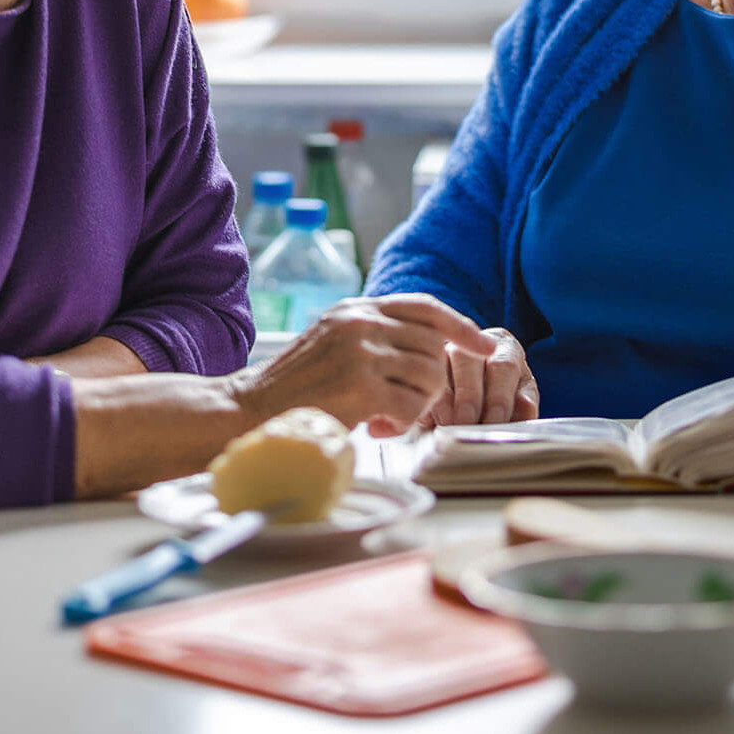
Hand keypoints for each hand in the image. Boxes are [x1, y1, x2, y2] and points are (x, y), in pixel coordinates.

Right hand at [238, 294, 496, 438]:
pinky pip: (411, 407)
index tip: (485, 345)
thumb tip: (434, 346)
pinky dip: (401, 424)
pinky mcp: (360, 386)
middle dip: (429, 382)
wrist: (248, 410)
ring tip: (382, 415)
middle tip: (401, 404)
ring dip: (415, 405)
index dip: (460, 326)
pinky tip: (374, 427)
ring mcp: (361, 352)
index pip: (425, 307)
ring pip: (428, 377)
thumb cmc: (296, 388)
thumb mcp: (336, 343)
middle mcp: (361, 322)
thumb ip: (377, 336)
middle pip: (433, 347)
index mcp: (357, 309)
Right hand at [417, 328, 537, 429]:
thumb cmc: (501, 401)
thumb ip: (524, 405)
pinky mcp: (420, 365)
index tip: (495, 422)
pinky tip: (429, 420)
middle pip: (468, 361)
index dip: (499, 396)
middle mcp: (472, 343)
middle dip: (469, 396)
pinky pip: (419, 378)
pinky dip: (426, 401)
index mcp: (504, 347)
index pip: (503, 366)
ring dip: (445, 399)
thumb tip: (526, 409)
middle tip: (468, 424)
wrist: (474, 403)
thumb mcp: (518, 400)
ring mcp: (443, 351)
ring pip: (440, 365)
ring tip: (448, 425)